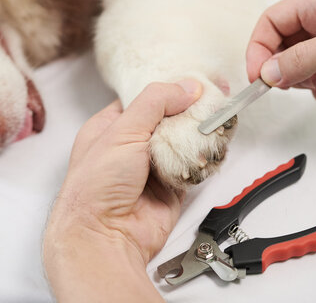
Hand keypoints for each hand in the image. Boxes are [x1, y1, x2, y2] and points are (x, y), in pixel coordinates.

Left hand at [43, 80, 201, 302]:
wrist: (105, 236)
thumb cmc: (97, 185)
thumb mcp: (122, 131)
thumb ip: (155, 103)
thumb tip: (187, 86)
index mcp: (112, 126)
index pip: (146, 99)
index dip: (171, 89)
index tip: (197, 80)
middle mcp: (132, 145)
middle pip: (170, 120)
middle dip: (191, 112)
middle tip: (215, 100)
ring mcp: (152, 167)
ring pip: (184, 142)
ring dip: (200, 135)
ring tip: (217, 123)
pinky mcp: (171, 187)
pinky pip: (194, 167)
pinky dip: (204, 159)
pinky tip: (213, 149)